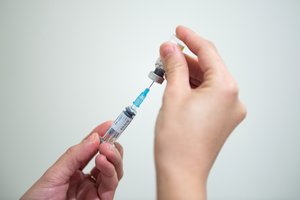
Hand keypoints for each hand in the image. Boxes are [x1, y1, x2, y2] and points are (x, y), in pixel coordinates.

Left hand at [21, 121, 123, 199]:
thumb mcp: (53, 174)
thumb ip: (75, 155)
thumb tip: (94, 138)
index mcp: (75, 171)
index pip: (92, 150)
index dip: (102, 135)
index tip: (109, 124)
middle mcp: (87, 181)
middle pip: (108, 159)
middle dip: (112, 145)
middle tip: (112, 134)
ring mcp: (95, 191)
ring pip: (115, 170)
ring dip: (113, 156)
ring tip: (105, 148)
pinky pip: (111, 184)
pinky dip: (111, 170)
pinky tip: (103, 160)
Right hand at [154, 26, 246, 198]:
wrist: (181, 172)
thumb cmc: (178, 142)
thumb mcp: (173, 95)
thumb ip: (174, 66)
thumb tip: (170, 48)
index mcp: (226, 89)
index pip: (208, 53)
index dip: (190, 39)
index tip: (178, 31)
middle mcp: (233, 99)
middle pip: (208, 67)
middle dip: (185, 59)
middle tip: (165, 54)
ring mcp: (228, 111)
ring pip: (206, 82)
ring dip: (186, 74)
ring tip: (165, 70)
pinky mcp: (220, 119)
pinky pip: (207, 95)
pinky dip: (191, 88)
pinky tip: (175, 85)